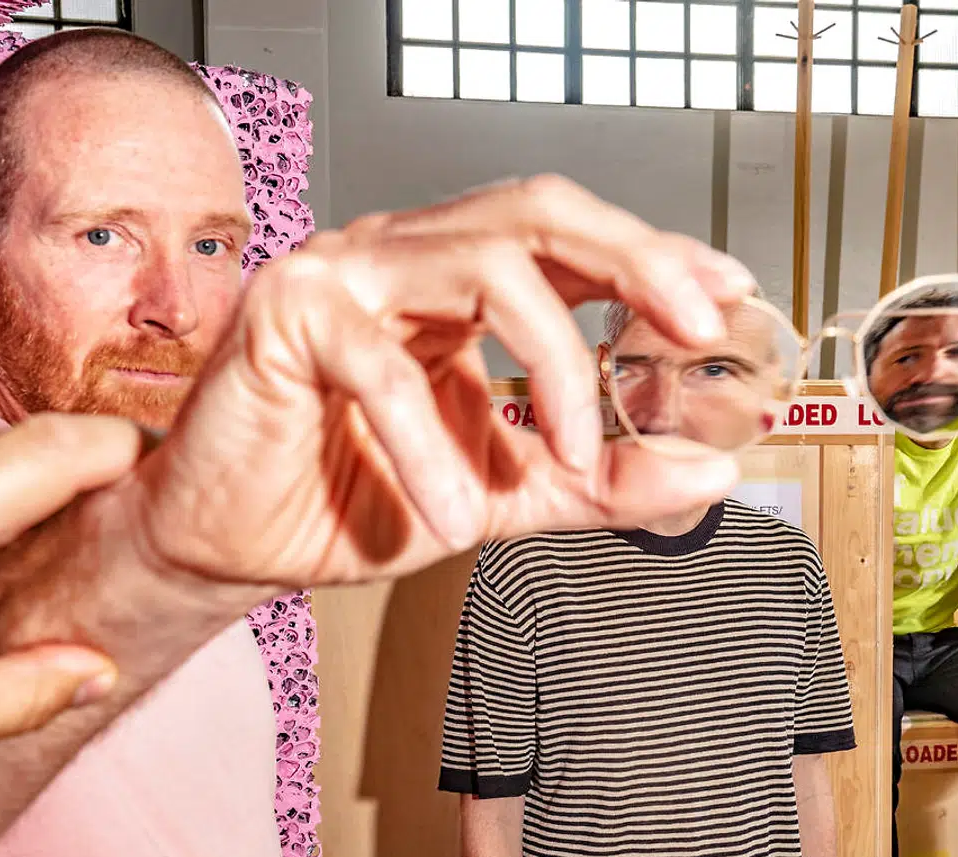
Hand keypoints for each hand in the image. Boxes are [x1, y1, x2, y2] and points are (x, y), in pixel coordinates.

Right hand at [135, 176, 755, 587]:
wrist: (229, 542)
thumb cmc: (350, 496)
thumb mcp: (502, 494)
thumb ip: (598, 481)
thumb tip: (705, 472)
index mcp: (458, 285)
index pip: (570, 242)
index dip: (654, 257)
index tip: (727, 294)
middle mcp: (407, 259)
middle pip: (536, 213)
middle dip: (633, 259)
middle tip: (693, 323)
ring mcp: (346, 274)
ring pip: (480, 266)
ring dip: (551, 363)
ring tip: (575, 457)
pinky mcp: (286, 314)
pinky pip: (380, 364)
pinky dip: (430, 443)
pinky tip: (454, 511)